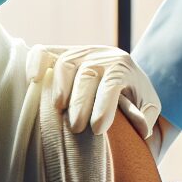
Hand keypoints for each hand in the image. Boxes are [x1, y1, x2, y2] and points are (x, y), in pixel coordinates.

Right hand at [27, 45, 160, 137]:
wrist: (121, 71)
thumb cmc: (132, 94)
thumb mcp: (147, 104)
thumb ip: (147, 115)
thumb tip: (142, 129)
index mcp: (123, 67)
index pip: (113, 83)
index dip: (104, 106)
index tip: (97, 130)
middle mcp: (101, 56)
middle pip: (87, 75)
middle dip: (80, 103)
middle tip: (77, 128)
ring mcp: (79, 52)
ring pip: (66, 63)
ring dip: (60, 87)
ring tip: (59, 109)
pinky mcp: (59, 52)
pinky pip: (44, 51)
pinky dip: (36, 62)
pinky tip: (34, 80)